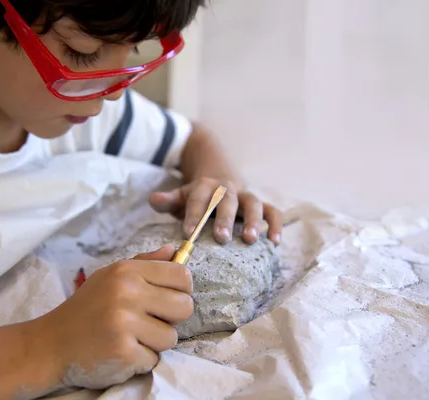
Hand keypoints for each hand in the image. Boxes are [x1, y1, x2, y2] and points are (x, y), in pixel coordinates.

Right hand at [31, 245, 192, 389]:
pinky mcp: (124, 352)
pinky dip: (140, 360)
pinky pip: (154, 359)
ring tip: (129, 337)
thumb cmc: (86, 309)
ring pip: (171, 337)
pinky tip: (119, 351)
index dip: (181, 290)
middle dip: (171, 318)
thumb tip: (175, 251)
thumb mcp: (111, 277)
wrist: (50, 344)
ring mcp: (125, 323)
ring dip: (154, 343)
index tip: (167, 299)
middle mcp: (127, 293)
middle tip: (148, 321)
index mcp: (127, 272)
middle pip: (184, 306)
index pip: (181, 275)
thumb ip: (145, 263)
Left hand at [149, 177, 281, 244]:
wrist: (219, 177)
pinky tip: (275, 242)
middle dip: (225, 219)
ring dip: (254, 221)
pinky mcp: (261, 205)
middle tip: (222, 238)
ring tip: (251, 240)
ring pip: (253, 203)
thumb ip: (168, 200)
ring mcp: (245, 197)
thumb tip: (153, 199)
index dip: (193, 215)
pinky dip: (276, 224)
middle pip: (227, 201)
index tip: (188, 233)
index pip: (198, 199)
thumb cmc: (197, 198)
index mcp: (204, 187)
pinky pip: (272, 211)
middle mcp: (227, 189)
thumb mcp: (180, 196)